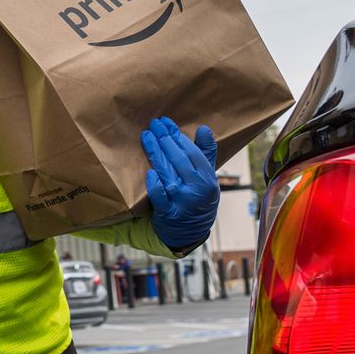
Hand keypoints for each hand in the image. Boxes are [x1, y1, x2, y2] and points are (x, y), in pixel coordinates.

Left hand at [144, 117, 219, 250]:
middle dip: (165, 140)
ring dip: (156, 154)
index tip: (166, 122)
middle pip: (179, 160)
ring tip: (147, 136)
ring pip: (168, 175)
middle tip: (154, 124)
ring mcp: (182, 202)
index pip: (192, 153)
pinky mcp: (168, 214)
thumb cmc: (197, 198)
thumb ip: (205, 153)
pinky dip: (156, 186)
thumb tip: (203, 128)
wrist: (190, 231)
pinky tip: (149, 173)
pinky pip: (161, 198)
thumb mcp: (207, 177)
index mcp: (207, 178)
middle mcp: (197, 189)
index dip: (178, 136)